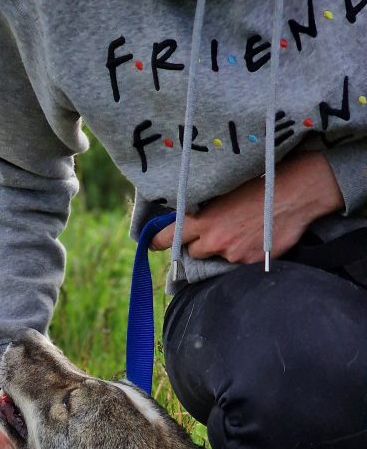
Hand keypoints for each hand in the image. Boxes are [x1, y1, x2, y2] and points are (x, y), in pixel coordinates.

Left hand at [151, 153, 344, 263]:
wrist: (296, 193)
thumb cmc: (260, 184)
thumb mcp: (225, 192)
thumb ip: (206, 210)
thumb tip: (192, 220)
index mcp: (202, 220)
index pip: (170, 236)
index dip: (159, 242)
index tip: (153, 244)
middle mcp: (213, 241)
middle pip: (194, 252)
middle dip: (201, 244)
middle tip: (217, 229)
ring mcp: (231, 254)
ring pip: (218, 257)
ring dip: (224, 249)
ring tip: (243, 230)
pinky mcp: (248, 263)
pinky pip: (239, 263)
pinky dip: (245, 253)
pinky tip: (257, 236)